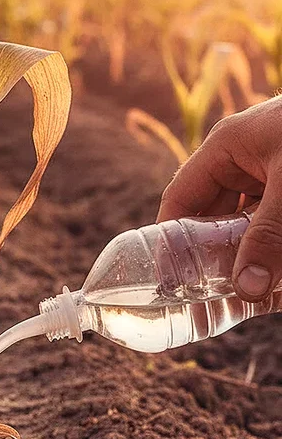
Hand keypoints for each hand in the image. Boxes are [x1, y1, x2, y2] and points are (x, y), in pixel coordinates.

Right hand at [158, 96, 281, 300]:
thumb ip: (270, 239)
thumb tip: (245, 292)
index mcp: (226, 146)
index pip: (181, 197)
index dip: (170, 236)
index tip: (168, 276)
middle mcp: (244, 156)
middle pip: (215, 213)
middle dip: (217, 251)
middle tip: (213, 291)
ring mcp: (273, 168)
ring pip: (250, 219)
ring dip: (252, 250)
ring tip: (252, 286)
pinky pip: (277, 217)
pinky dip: (278, 242)